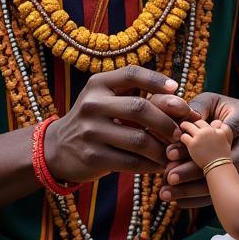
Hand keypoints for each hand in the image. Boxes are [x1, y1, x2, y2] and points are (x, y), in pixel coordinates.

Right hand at [43, 66, 198, 184]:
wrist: (57, 148)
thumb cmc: (94, 120)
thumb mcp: (105, 99)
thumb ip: (134, 95)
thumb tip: (178, 99)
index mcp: (98, 84)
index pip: (131, 74)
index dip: (156, 80)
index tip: (176, 88)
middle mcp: (92, 104)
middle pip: (140, 109)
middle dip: (166, 121)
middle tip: (181, 131)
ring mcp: (90, 131)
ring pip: (139, 139)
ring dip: (162, 148)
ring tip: (173, 151)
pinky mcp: (93, 156)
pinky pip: (131, 161)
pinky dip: (150, 164)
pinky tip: (159, 165)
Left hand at [163, 94, 238, 207]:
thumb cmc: (220, 110)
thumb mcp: (210, 102)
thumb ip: (197, 108)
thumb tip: (183, 124)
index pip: (228, 129)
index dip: (202, 141)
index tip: (174, 152)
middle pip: (226, 159)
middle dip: (195, 170)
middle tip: (169, 177)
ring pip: (225, 179)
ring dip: (195, 189)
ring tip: (167, 192)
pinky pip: (225, 190)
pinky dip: (201, 198)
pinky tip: (179, 200)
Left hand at [179, 118, 233, 168]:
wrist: (218, 166)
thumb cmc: (223, 156)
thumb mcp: (228, 140)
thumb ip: (225, 130)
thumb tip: (218, 122)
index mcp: (218, 129)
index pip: (206, 122)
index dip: (200, 123)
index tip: (196, 125)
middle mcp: (208, 130)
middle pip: (197, 122)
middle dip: (192, 123)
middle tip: (187, 125)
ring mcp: (200, 136)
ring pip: (188, 126)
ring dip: (185, 128)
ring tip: (182, 129)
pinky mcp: (192, 144)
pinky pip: (184, 136)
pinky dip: (182, 137)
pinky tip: (182, 140)